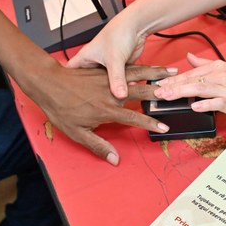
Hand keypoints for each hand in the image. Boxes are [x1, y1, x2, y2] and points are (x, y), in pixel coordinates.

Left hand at [17, 57, 175, 164]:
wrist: (48, 83)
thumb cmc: (60, 108)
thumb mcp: (76, 133)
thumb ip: (97, 145)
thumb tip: (114, 159)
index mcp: (107, 110)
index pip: (134, 117)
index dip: (150, 123)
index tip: (164, 127)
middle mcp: (112, 94)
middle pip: (142, 93)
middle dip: (161, 94)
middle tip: (177, 94)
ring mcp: (110, 80)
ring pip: (138, 76)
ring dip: (156, 74)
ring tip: (172, 72)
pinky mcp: (105, 71)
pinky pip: (127, 68)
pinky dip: (141, 67)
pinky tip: (151, 66)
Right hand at [66, 16, 146, 99]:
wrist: (136, 26)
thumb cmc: (119, 34)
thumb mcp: (114, 59)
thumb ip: (116, 79)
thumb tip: (119, 96)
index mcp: (85, 58)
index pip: (68, 73)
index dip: (64, 85)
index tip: (63, 97)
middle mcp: (94, 63)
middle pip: (87, 83)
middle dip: (89, 94)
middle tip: (90, 106)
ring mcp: (107, 67)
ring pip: (105, 85)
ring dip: (108, 92)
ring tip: (108, 105)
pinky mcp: (119, 69)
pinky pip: (119, 83)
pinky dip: (122, 88)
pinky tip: (125, 97)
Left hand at [153, 53, 225, 117]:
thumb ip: (206, 63)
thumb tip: (189, 57)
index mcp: (217, 67)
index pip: (191, 73)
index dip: (174, 79)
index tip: (160, 84)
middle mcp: (220, 76)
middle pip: (192, 80)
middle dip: (172, 86)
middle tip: (157, 92)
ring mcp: (225, 88)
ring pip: (199, 89)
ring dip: (182, 93)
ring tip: (168, 97)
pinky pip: (216, 102)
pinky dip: (204, 104)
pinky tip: (194, 106)